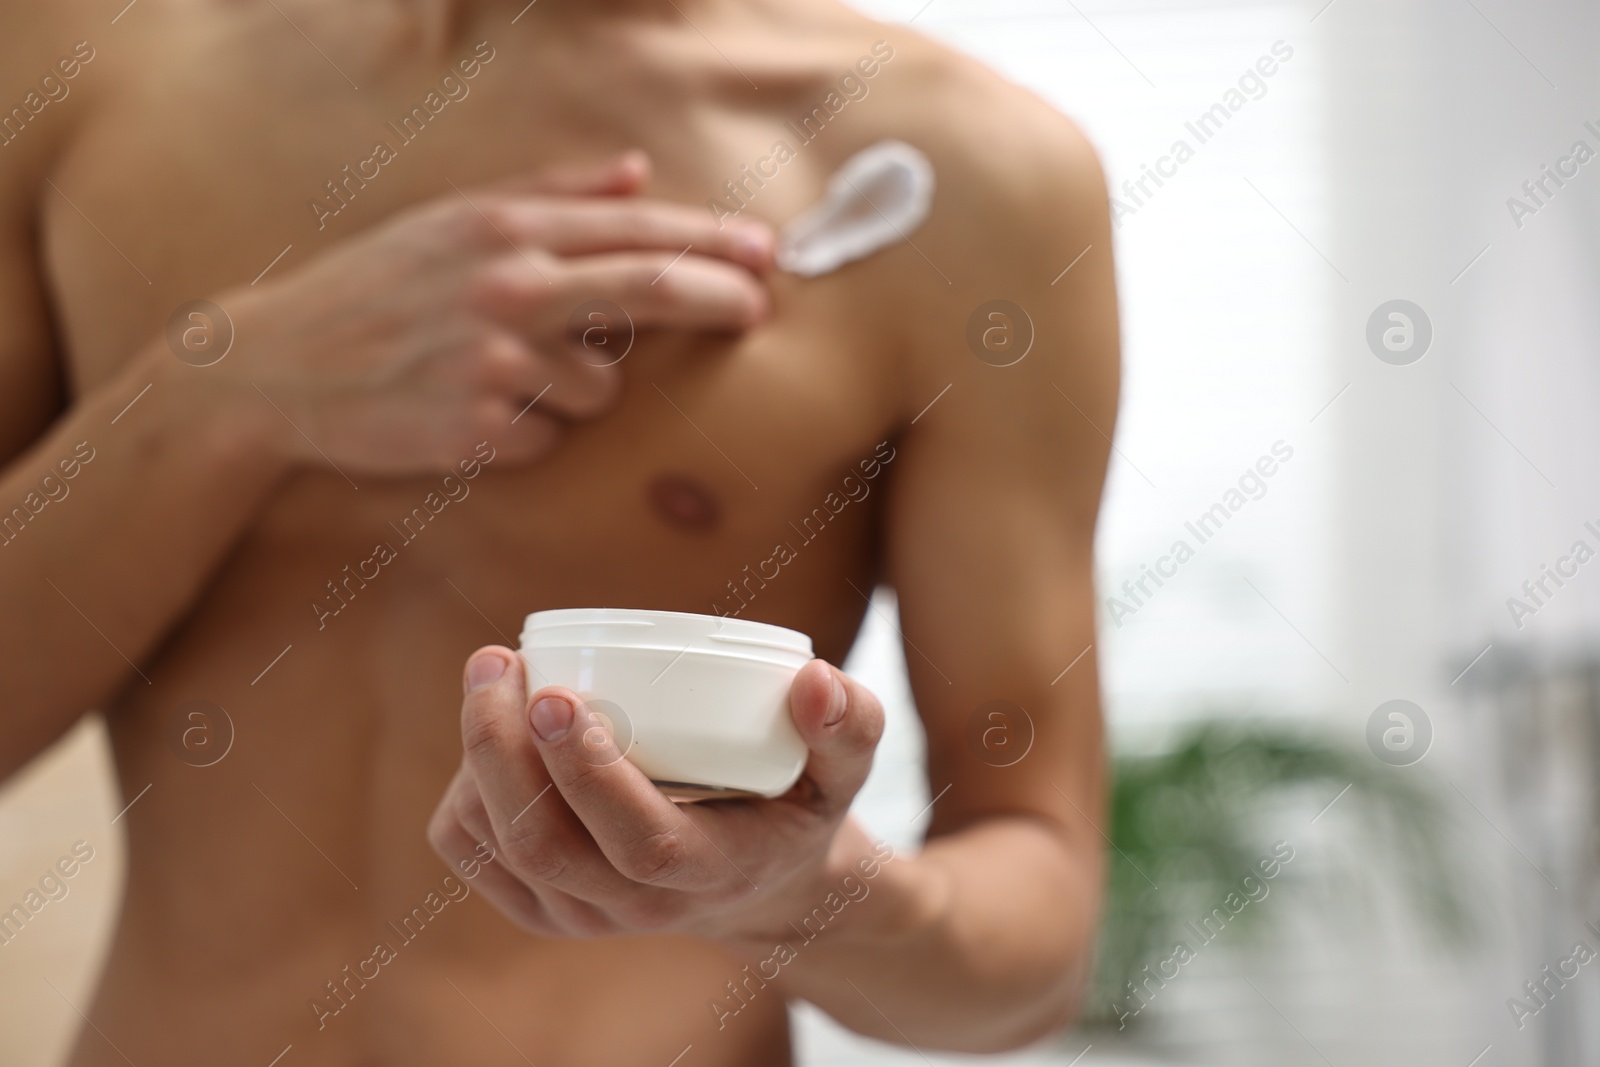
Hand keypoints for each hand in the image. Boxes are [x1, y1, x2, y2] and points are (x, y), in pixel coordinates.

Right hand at [187, 152, 773, 475]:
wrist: (279, 366)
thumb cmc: (374, 287)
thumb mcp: (453, 219)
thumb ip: (550, 194)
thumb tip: (636, 171)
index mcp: (505, 233)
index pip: (637, 233)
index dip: (712, 244)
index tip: (765, 255)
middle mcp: (506, 291)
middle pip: (650, 293)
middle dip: (719, 298)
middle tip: (755, 309)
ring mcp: (493, 365)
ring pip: (601, 388)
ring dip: (581, 389)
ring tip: (509, 376)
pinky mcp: (476, 433)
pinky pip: (549, 440)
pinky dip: (531, 431)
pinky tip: (473, 413)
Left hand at [427, 647, 885, 942]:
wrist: (760, 883)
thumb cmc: (796, 805)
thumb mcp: (846, 771)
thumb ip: (850, 725)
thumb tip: (813, 680)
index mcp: (709, 872)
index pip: (638, 841)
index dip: (588, 772)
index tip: (558, 694)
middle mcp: (636, 908)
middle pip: (542, 841)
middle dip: (500, 747)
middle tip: (497, 662)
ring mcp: (581, 915)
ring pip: (495, 843)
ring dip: (477, 755)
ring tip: (498, 676)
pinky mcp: (539, 907)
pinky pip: (470, 850)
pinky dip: (465, 786)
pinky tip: (492, 734)